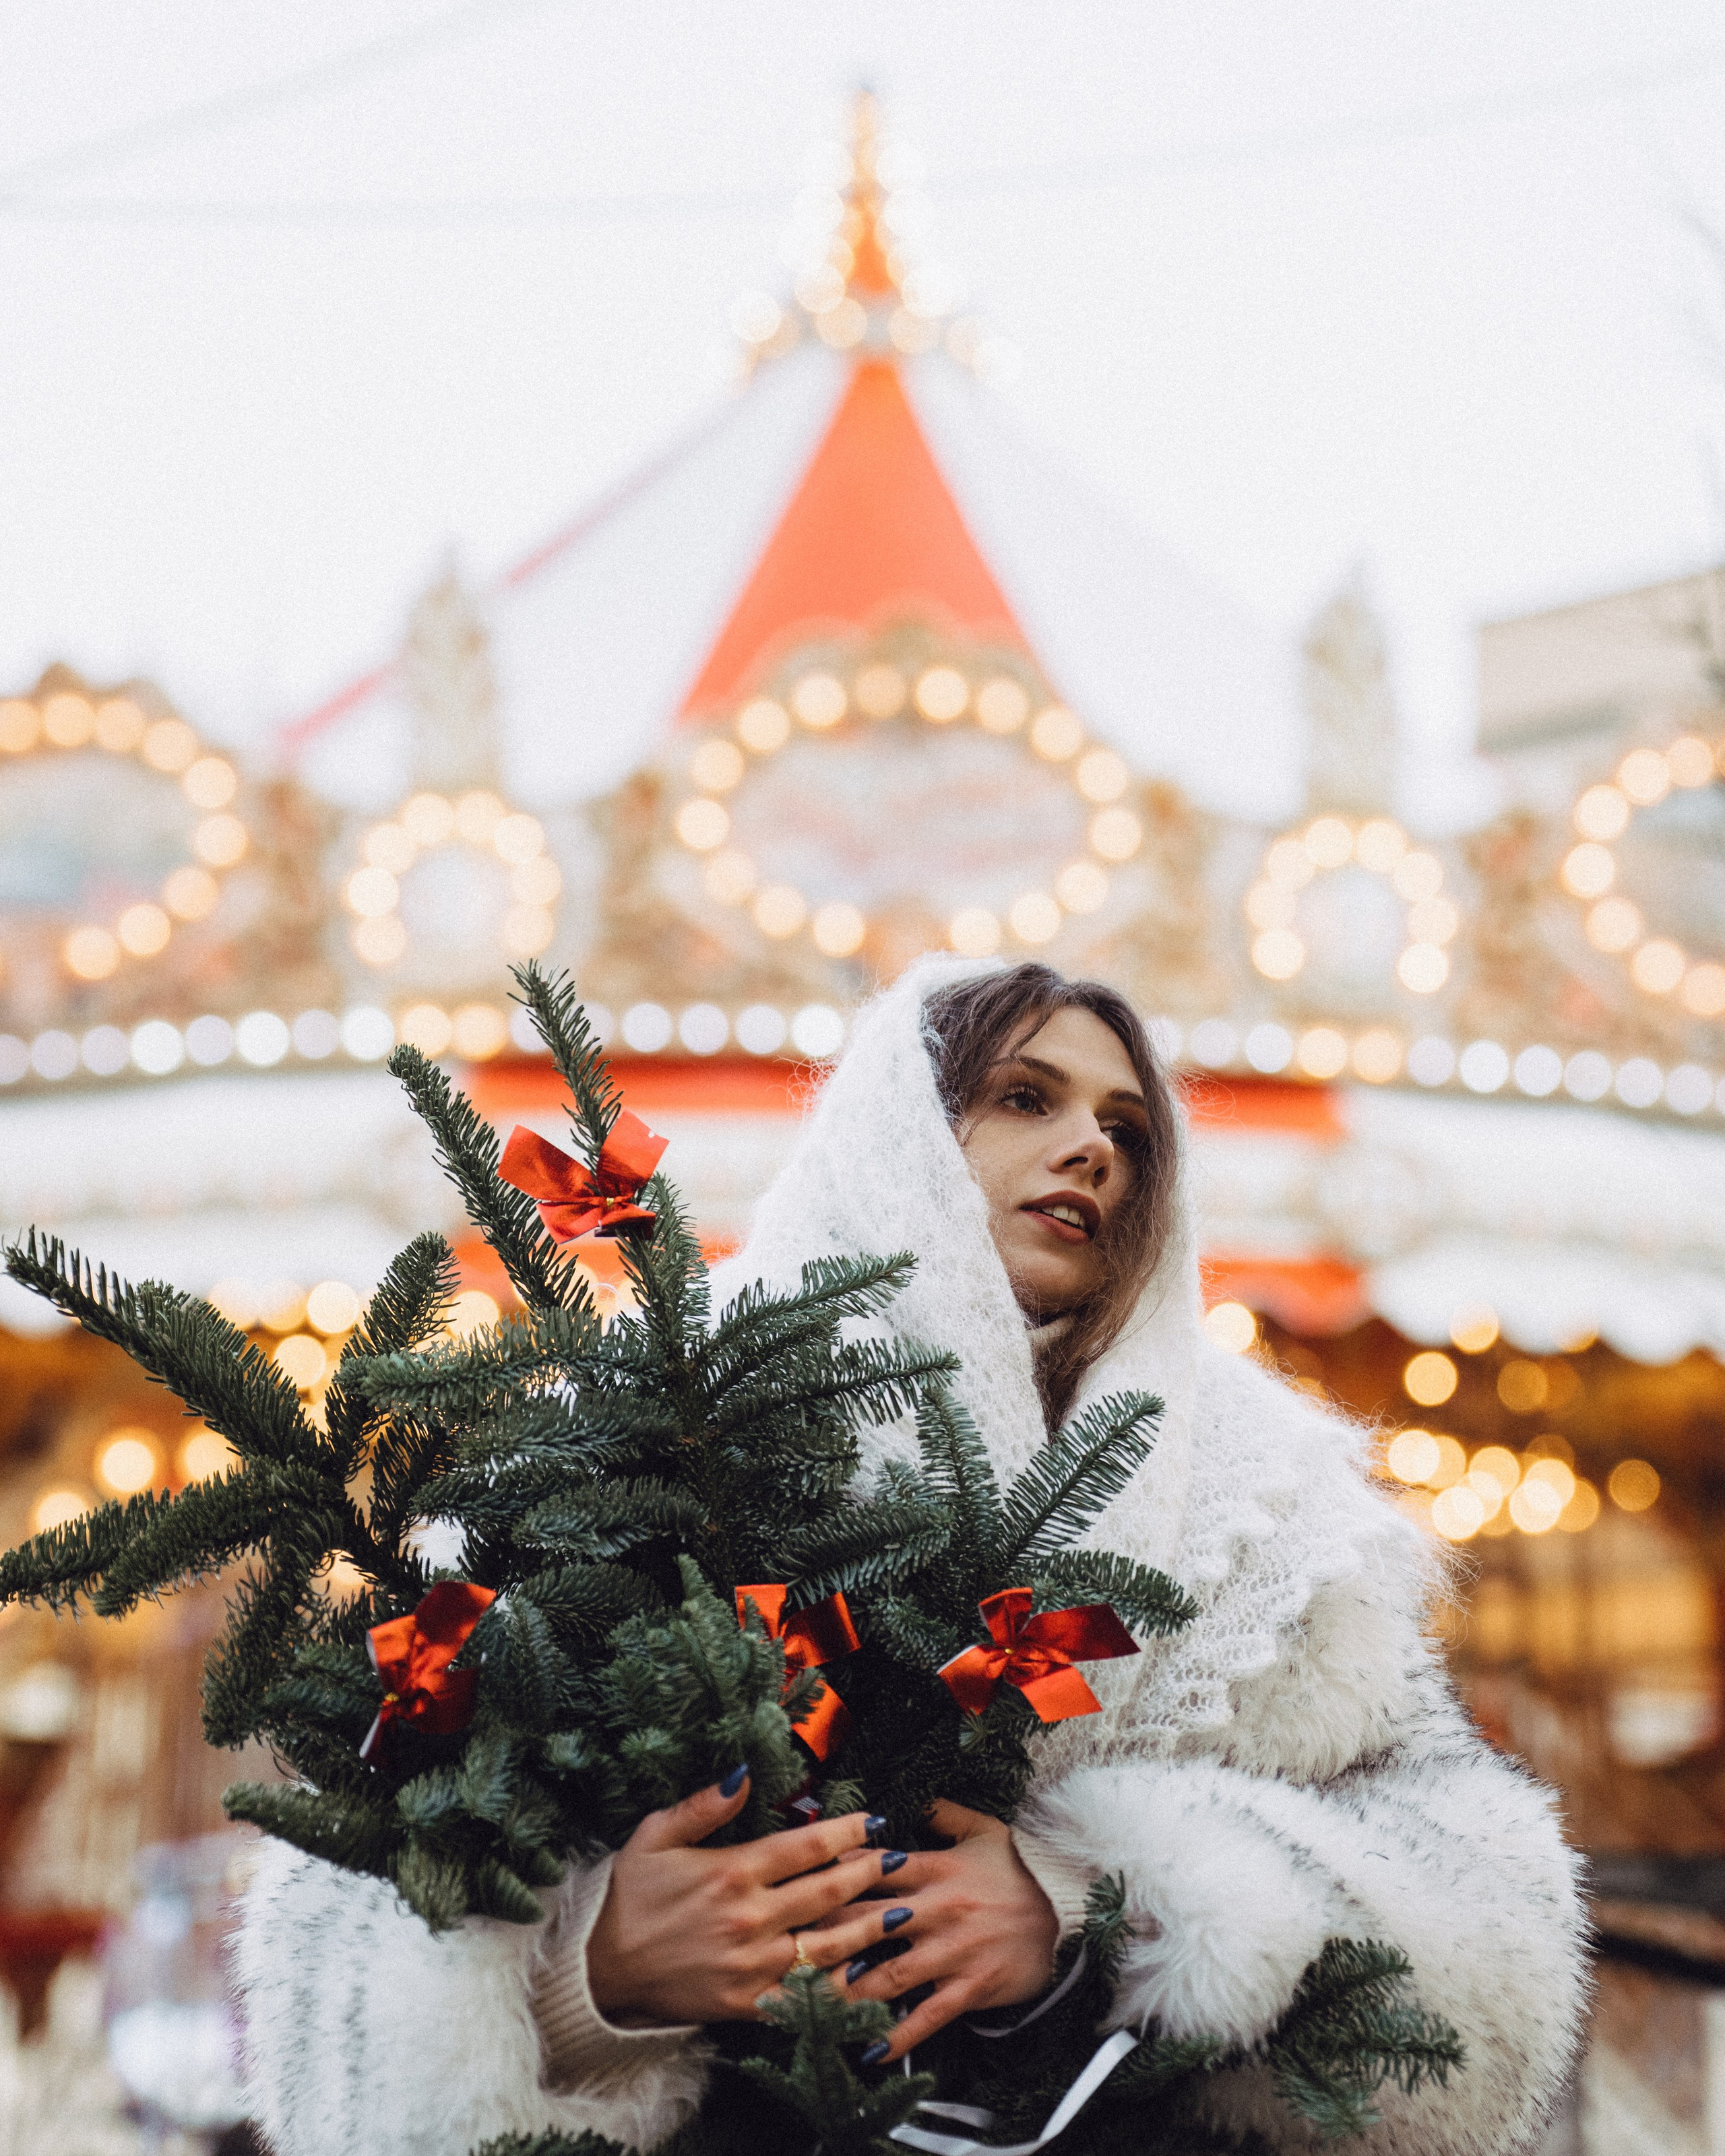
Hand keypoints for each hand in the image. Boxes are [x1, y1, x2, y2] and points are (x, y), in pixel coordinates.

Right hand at [586, 1771, 892, 2025]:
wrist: (597, 1969)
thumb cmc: (628, 1895)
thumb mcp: (655, 1834)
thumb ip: (705, 1804)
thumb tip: (747, 1772)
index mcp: (732, 1872)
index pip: (807, 1846)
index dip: (848, 1832)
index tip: (875, 1820)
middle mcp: (749, 1919)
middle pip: (828, 1893)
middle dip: (870, 1873)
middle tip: (899, 1858)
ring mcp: (751, 1967)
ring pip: (829, 1946)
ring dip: (870, 1928)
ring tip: (901, 1911)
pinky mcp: (747, 2006)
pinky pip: (805, 1999)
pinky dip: (841, 1990)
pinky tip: (867, 1978)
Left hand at [800, 1797, 1058, 2060]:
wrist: (1071, 1909)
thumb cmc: (1022, 1869)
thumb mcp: (984, 1830)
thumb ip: (943, 1813)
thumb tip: (911, 1797)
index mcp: (934, 1868)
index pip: (869, 1870)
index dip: (829, 1878)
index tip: (794, 1889)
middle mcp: (936, 1909)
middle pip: (867, 1923)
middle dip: (824, 1938)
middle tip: (781, 1952)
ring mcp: (952, 1951)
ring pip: (888, 1974)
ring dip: (849, 1990)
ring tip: (810, 2004)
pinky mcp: (970, 1986)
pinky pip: (927, 2015)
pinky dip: (898, 2036)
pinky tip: (869, 2050)